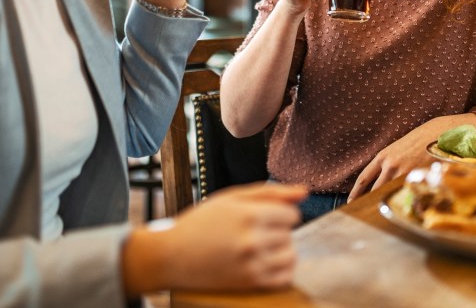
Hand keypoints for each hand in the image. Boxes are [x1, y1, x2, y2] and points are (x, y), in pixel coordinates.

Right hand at [123, 182, 307, 294]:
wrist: (171, 256)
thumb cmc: (200, 223)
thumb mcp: (232, 198)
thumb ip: (271, 192)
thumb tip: (304, 192)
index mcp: (249, 215)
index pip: (292, 215)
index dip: (280, 214)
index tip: (263, 217)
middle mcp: (253, 240)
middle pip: (290, 235)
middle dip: (277, 232)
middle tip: (254, 232)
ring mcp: (252, 264)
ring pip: (290, 256)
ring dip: (281, 251)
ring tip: (260, 248)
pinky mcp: (249, 283)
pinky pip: (285, 278)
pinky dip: (281, 271)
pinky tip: (265, 263)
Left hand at [348, 114, 475, 201]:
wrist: (437, 133)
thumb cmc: (419, 141)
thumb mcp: (398, 149)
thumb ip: (389, 163)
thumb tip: (383, 181)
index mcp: (383, 156)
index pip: (364, 177)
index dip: (356, 192)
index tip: (351, 201)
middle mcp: (390, 165)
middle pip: (375, 190)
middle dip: (371, 201)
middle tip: (368, 213)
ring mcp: (404, 172)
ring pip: (392, 193)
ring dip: (390, 202)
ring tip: (389, 212)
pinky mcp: (417, 177)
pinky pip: (407, 193)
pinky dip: (407, 200)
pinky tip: (408, 206)